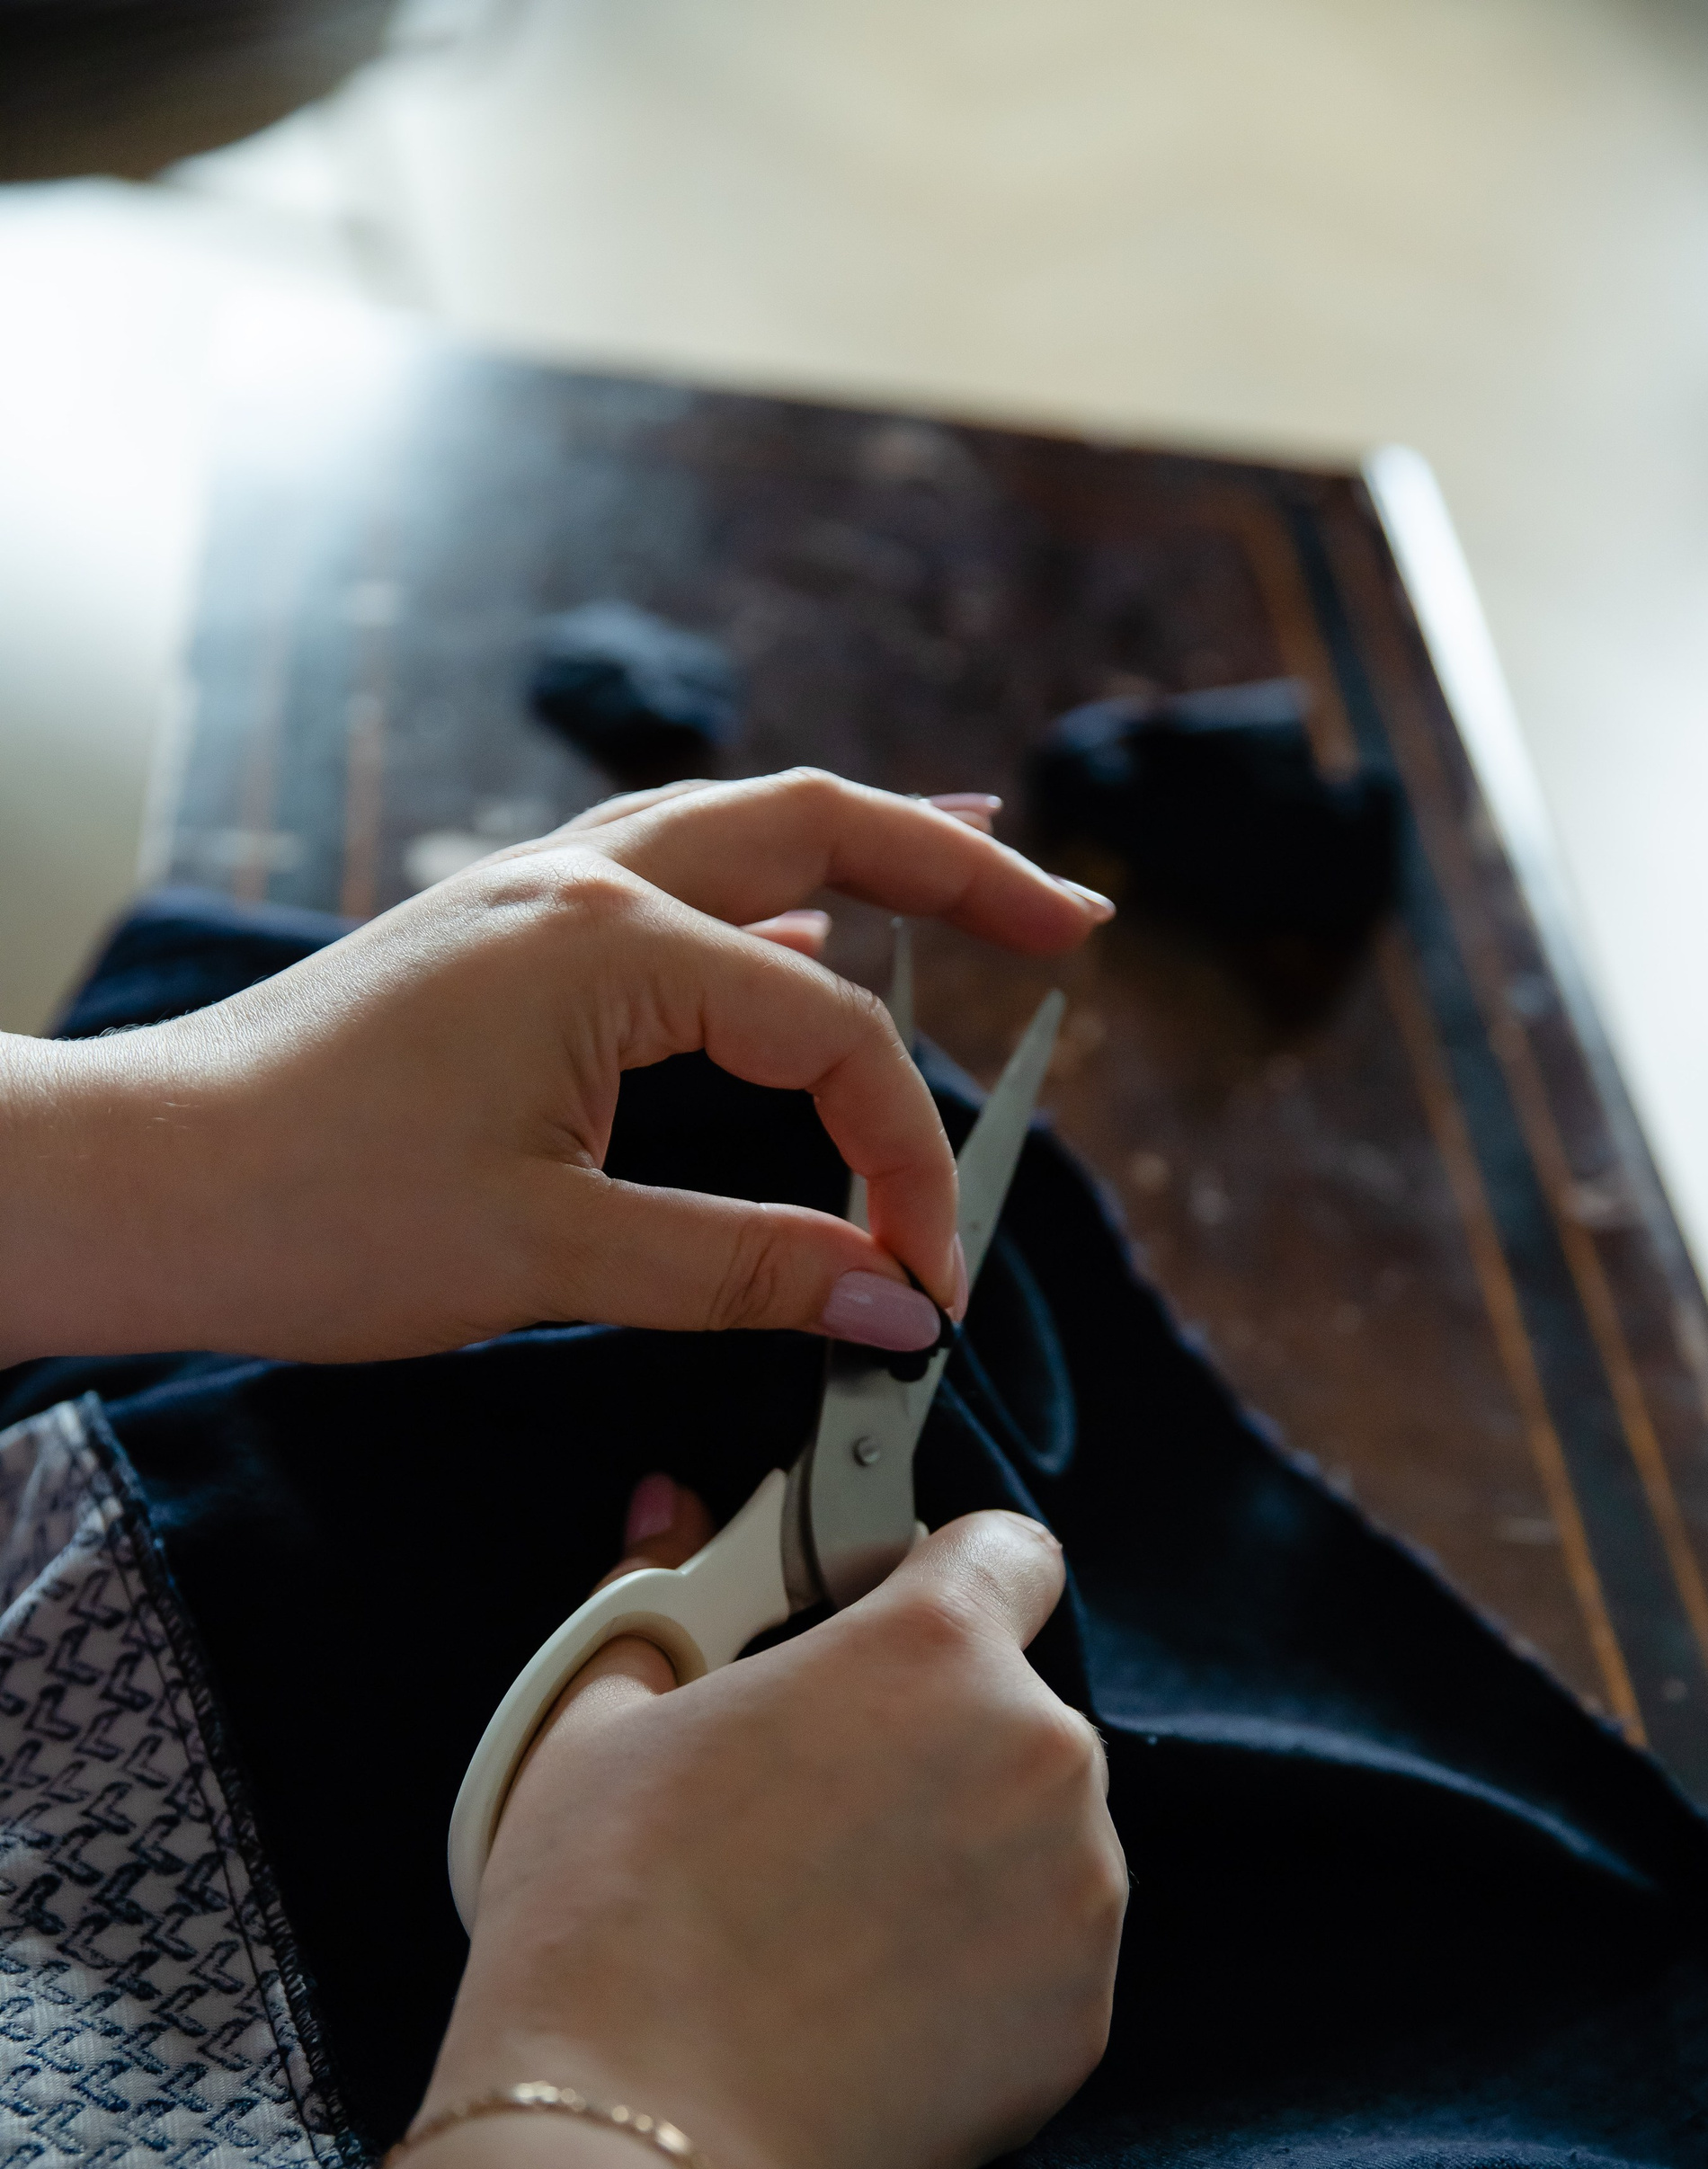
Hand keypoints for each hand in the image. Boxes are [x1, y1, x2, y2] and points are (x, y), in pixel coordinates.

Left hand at [0, 771, 1109, 1366]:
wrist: (141, 1183)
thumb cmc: (314, 1213)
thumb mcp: (549, 1258)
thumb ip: (743, 1270)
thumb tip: (894, 1306)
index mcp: (605, 942)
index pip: (830, 1032)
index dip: (905, 1158)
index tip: (930, 1276)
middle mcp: (577, 883)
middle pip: (818, 829)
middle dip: (961, 869)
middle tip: (1073, 920)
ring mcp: (531, 895)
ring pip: (741, 829)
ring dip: (868, 844)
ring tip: (977, 855)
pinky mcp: (498, 935)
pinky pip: (668, 875)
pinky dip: (765, 889)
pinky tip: (810, 924)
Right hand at [437, 1483, 1124, 2168]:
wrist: (649, 2152)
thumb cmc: (607, 1921)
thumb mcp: (597, 1724)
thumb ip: (660, 1603)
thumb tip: (665, 1514)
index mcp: (934, 1648)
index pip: (1006, 1550)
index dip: (944, 1574)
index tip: (885, 1616)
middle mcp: (1039, 1753)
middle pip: (1011, 1705)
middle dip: (928, 1737)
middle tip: (806, 1806)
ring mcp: (1078, 1892)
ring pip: (1031, 1832)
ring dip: (958, 1853)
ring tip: (821, 1927)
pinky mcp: (1081, 2017)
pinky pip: (1038, 1953)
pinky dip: (974, 1968)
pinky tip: (860, 2008)